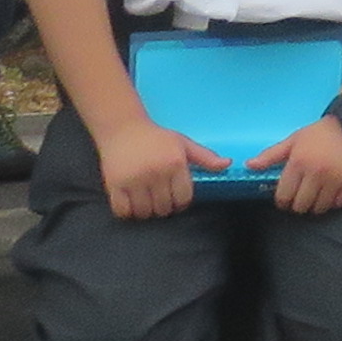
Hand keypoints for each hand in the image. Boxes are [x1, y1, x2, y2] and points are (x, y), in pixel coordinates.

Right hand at [96, 106, 216, 221]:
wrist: (123, 128)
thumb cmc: (156, 138)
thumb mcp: (183, 144)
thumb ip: (205, 157)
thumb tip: (227, 164)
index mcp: (175, 163)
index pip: (183, 198)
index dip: (181, 202)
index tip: (176, 197)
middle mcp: (155, 172)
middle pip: (164, 208)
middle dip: (164, 206)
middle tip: (159, 196)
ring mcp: (134, 180)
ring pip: (145, 212)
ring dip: (147, 210)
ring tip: (146, 199)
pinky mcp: (114, 185)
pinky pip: (123, 211)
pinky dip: (128, 211)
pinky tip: (131, 202)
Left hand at [259, 116, 341, 216]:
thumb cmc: (320, 132)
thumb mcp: (294, 139)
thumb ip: (271, 155)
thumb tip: (249, 165)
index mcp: (299, 162)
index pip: (284, 196)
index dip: (282, 201)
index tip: (286, 199)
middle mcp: (316, 173)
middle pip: (301, 205)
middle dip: (298, 204)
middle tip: (301, 196)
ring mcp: (336, 179)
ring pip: (320, 208)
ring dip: (316, 205)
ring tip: (316, 195)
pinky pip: (339, 203)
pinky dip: (334, 201)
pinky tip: (331, 192)